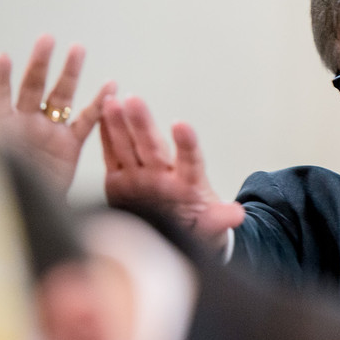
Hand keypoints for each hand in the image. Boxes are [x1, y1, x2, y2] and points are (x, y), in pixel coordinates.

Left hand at [0, 34, 114, 191]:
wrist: (27, 217)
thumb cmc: (2, 191)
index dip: (0, 78)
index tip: (4, 59)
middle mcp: (24, 124)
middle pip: (32, 86)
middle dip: (40, 63)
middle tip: (47, 40)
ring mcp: (48, 132)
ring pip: (60, 96)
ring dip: (69, 73)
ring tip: (78, 50)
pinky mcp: (70, 146)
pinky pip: (86, 121)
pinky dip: (98, 104)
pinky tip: (109, 87)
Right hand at [100, 95, 243, 250]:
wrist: (177, 239)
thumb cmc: (199, 232)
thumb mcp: (211, 229)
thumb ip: (219, 219)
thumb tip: (238, 214)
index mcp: (189, 184)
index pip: (190, 160)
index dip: (186, 144)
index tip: (181, 126)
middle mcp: (163, 174)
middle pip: (153, 146)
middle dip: (143, 124)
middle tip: (135, 100)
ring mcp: (141, 176)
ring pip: (130, 146)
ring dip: (120, 124)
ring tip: (113, 102)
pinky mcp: (120, 182)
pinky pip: (113, 155)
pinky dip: (106, 137)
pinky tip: (101, 114)